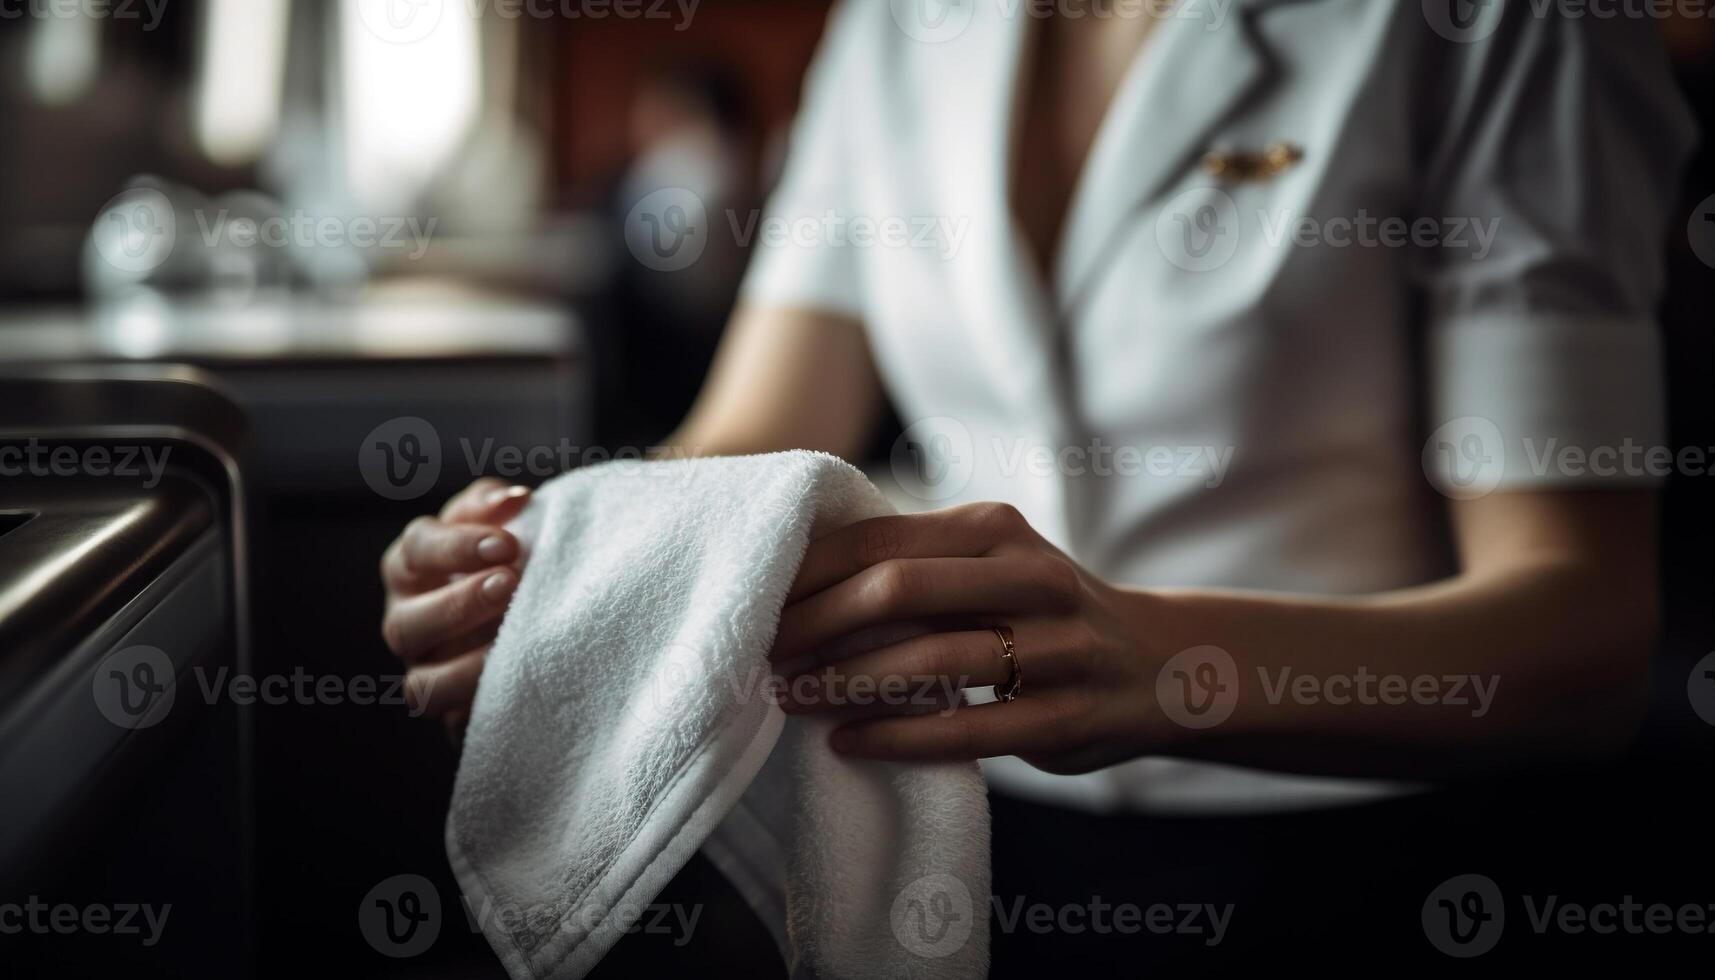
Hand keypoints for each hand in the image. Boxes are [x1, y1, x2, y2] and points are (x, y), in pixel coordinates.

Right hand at [380, 478, 531, 737]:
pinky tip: (516, 688)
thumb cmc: (507, 556)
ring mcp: (423, 668)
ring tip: (511, 645)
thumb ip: (497, 505)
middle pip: (408, 622)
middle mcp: (405, 618)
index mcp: (411, 565)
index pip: (416, 550)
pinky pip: (452, 721)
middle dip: (459, 604)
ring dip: (464, 667)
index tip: (508, 544)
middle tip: (510, 585)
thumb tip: (514, 499)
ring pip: (420, 684)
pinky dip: (477, 708)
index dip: (457, 547)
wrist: (530, 609)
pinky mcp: (448, 708)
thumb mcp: (499, 522)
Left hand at [771, 502, 1160, 773]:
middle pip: (898, 589)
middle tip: (763, 653)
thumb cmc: (1042, 611)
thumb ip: (919, 561)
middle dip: (816, 624)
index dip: (810, 573)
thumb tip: (800, 575)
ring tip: (791, 699)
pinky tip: (847, 742)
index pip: (880, 539)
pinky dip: (895, 738)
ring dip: (844, 683)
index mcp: (997, 528)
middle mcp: (1031, 576)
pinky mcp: (1065, 717)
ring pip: (928, 661)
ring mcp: (1056, 648)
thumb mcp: (993, 562)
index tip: (758, 601)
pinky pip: (965, 730)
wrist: (1158, 664)